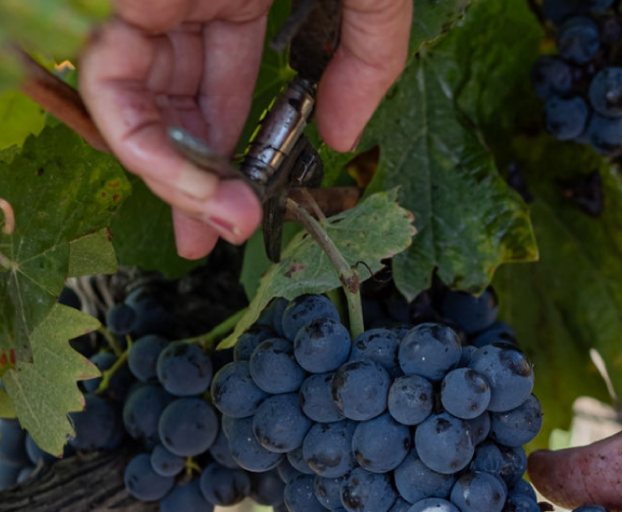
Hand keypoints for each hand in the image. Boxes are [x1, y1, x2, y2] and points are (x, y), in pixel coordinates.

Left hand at [78, 0, 411, 259]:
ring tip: (214, 228)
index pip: (221, 77)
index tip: (253, 205)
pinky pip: (113, 87)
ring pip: (135, 102)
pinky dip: (148, 144)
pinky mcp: (119, 0)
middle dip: (193, 175)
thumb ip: (365, 62)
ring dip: (172, 176)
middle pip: (173, 98)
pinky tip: (195, 186)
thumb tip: (341, 140)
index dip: (234, 143)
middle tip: (218, 236)